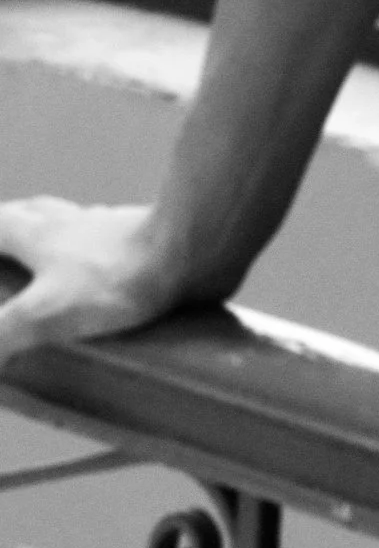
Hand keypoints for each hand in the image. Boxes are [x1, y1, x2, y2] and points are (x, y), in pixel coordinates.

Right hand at [0, 201, 191, 369]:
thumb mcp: (44, 313)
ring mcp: (114, 231)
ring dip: (59, 242)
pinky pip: (115, 246)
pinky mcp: (148, 244)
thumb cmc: (115, 277)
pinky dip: (100, 259)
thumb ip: (2, 332)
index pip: (2, 224)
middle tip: (6, 246)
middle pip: (36, 214)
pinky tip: (108, 282)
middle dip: (16, 227)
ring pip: (77, 227)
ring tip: (52, 267)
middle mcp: (77, 224)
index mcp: (45, 235)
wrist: (191, 248)